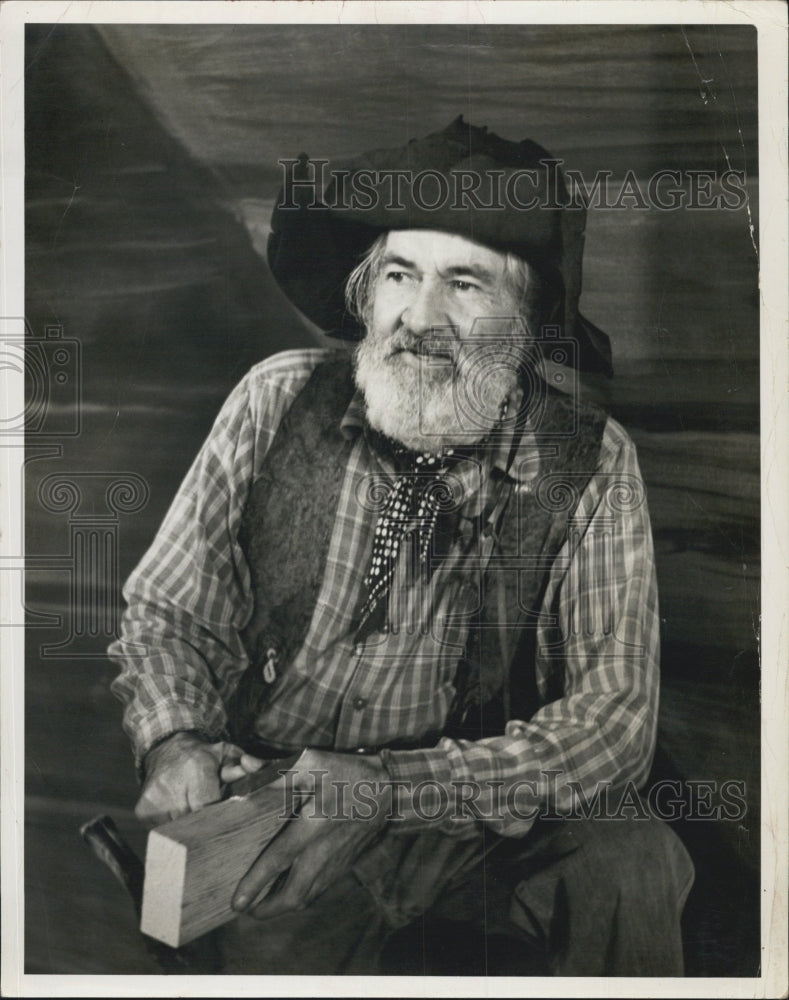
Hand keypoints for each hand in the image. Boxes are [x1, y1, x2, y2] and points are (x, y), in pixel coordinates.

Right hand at [135, 731, 262, 824]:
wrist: (167, 749)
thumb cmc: (203, 756)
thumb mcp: (229, 754)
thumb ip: (247, 764)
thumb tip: (250, 767)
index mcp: (197, 768)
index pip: (211, 807)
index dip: (220, 815)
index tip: (225, 816)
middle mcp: (172, 783)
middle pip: (196, 823)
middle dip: (206, 822)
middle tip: (211, 812)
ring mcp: (155, 798)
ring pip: (180, 830)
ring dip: (189, 826)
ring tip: (193, 809)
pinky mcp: (143, 810)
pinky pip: (165, 831)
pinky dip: (174, 827)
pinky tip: (179, 811)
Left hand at [231, 748, 390, 919]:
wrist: (389, 786)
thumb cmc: (348, 772)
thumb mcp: (313, 761)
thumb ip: (277, 769)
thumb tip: (245, 766)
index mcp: (312, 827)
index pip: (277, 861)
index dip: (254, 884)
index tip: (236, 903)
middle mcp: (323, 851)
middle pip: (293, 895)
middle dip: (267, 909)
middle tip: (246, 909)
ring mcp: (337, 861)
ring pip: (308, 896)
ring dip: (283, 906)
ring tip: (264, 906)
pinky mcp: (346, 862)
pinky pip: (320, 888)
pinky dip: (302, 895)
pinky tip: (292, 889)